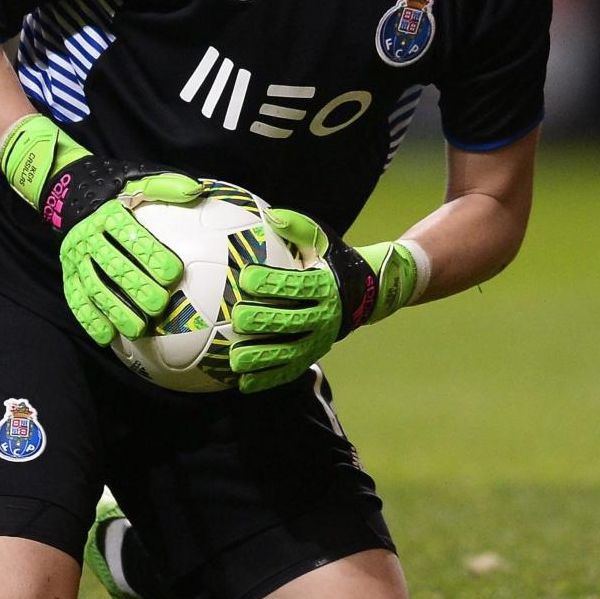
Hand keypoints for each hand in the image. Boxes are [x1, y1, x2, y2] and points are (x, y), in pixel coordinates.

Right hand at [0, 114, 206, 343]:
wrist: (69, 190)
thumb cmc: (114, 189)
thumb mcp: (137, 180)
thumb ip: (165, 186)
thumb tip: (197, 191)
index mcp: (109, 214)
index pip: (131, 236)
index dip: (151, 255)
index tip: (173, 273)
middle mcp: (89, 237)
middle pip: (114, 266)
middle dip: (137, 288)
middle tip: (159, 306)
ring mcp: (76, 258)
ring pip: (95, 287)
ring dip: (115, 310)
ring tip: (137, 330)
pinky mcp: (68, 274)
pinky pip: (75, 299)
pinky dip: (89, 319)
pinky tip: (107, 337)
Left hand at [227, 208, 418, 392]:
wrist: (365, 292)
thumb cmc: (331, 260)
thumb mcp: (321, 239)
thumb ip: (296, 227)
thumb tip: (271, 215)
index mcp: (325, 286)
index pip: (297, 285)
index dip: (272, 282)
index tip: (246, 276)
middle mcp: (325, 316)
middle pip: (291, 321)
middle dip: (263, 320)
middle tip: (236, 317)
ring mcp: (318, 341)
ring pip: (289, 353)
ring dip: (261, 357)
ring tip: (234, 358)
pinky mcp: (312, 357)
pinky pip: (288, 371)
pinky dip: (266, 379)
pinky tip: (242, 383)